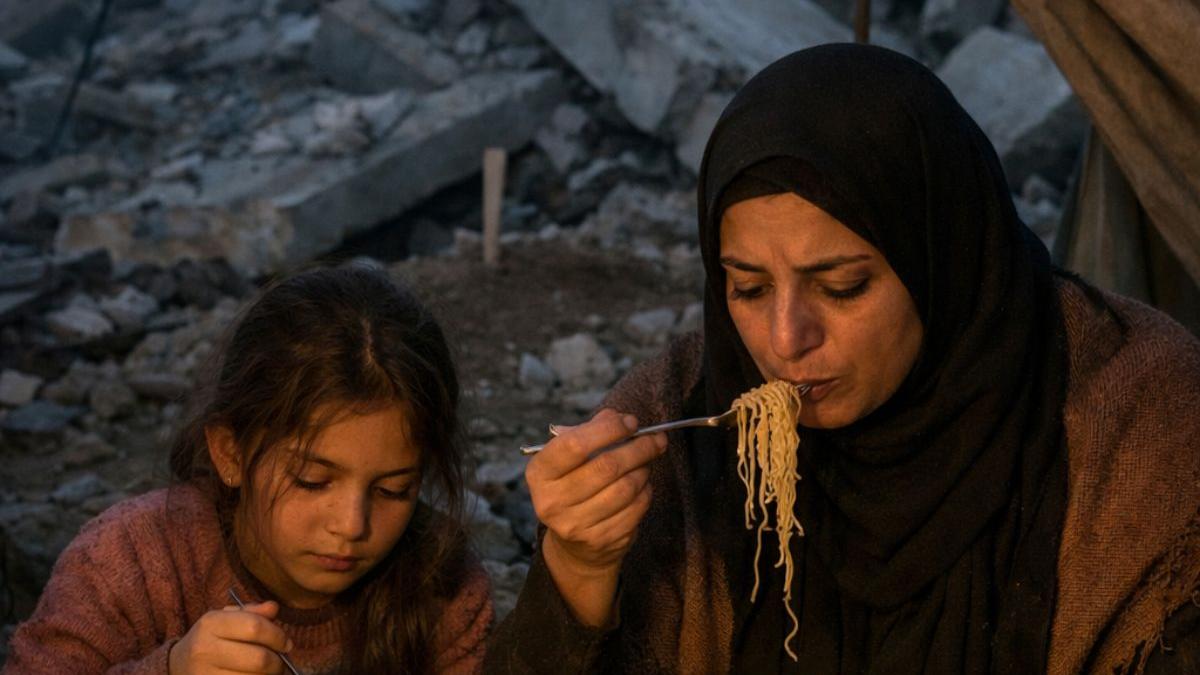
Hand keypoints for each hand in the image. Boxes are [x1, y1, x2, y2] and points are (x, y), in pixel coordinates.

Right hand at [169, 600, 293, 673]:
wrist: (177, 666)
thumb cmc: (211, 640)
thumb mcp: (225, 619)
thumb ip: (252, 613)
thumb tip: (274, 609)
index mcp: (211, 623)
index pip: (255, 627)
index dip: (278, 636)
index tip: (286, 644)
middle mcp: (204, 649)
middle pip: (259, 658)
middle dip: (278, 662)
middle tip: (281, 662)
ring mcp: (204, 674)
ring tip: (269, 672)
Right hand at [525, 409, 666, 623]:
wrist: (574, 545)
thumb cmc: (574, 485)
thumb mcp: (570, 458)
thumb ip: (590, 432)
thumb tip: (617, 417)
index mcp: (539, 473)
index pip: (574, 445)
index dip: (608, 429)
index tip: (631, 422)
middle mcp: (552, 502)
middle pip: (606, 466)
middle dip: (638, 447)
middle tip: (656, 438)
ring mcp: (575, 525)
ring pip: (625, 488)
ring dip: (644, 470)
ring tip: (647, 462)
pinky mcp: (601, 541)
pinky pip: (635, 508)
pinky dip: (645, 492)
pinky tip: (643, 485)